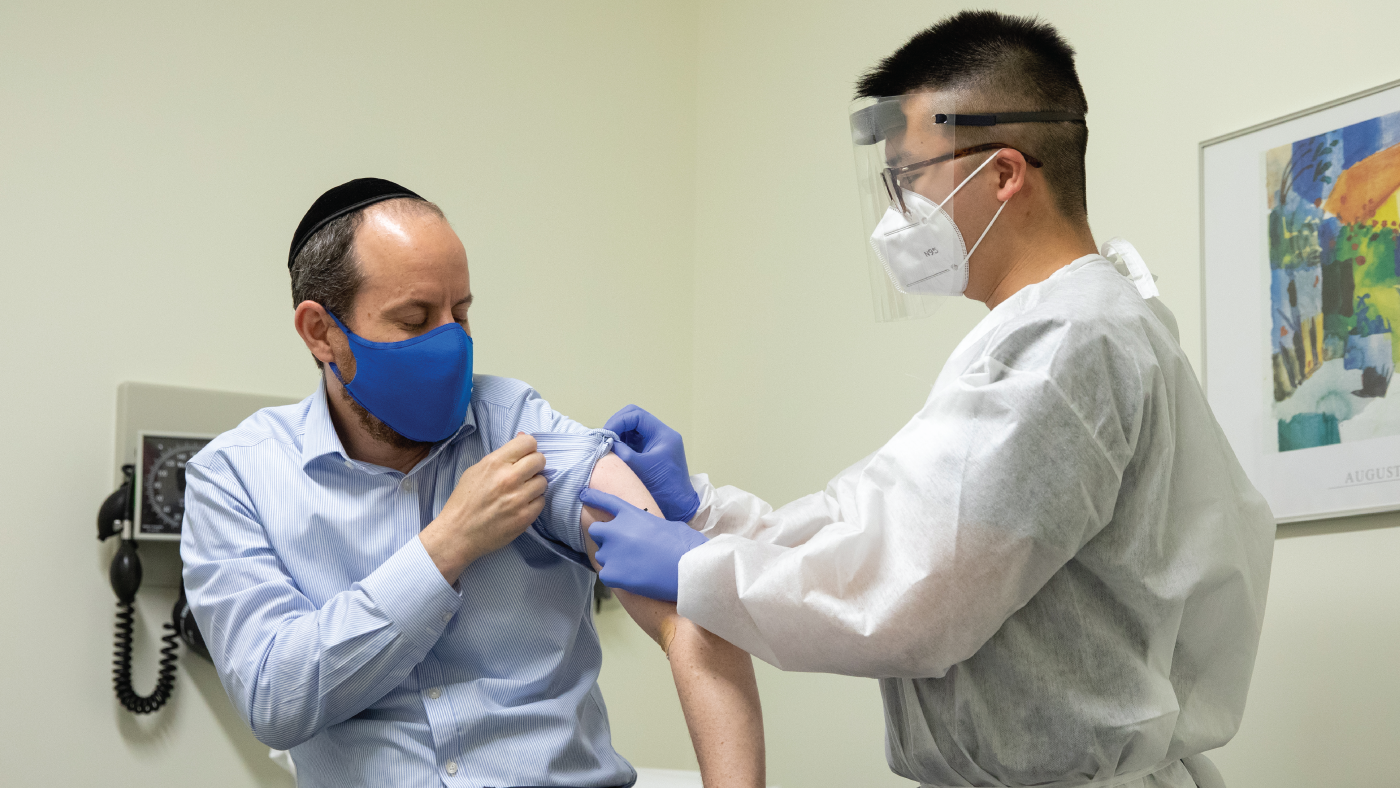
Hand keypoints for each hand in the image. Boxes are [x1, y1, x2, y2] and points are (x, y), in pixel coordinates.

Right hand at [421, 433, 546, 582]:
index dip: (528, 448)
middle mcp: (509, 478)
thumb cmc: (464, 501)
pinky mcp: (525, 517)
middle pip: (539, 460)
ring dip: (534, 485)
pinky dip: (533, 502)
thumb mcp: (476, 471)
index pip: (528, 442)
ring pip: (543, 482)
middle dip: (534, 465)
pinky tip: (520, 506)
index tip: (524, 455)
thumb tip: (523, 438)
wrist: (457, 534)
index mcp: (494, 463)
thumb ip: (502, 456)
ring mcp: (518, 499)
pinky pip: (541, 501)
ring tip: (520, 492)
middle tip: (525, 473)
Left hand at [581, 488, 707, 601]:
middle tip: (622, 548)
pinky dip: (615, 578)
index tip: (583, 494)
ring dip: (612, 559)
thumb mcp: (670, 525)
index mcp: (632, 514)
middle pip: (596, 531)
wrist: (688, 571)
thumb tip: (647, 534)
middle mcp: (616, 530)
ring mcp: (611, 552)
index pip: (607, 501)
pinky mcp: (612, 574)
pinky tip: (632, 580)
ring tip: (634, 567)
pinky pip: (605, 575)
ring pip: (601, 556)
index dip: (593, 497)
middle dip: (605, 538)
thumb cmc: (686, 547)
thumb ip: (650, 526)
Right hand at [604, 404, 700, 522]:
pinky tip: (614, 452)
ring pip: (632, 428)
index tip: (606, 435)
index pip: (636, 415)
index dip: (618, 421)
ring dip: (618, 434)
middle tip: (605, 439)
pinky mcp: (650, 452)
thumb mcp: (639, 467)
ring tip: (608, 446)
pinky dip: (622, 443)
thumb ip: (621, 452)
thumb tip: (605, 441)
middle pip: (634, 417)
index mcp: (663, 434)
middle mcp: (661, 435)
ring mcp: (655, 443)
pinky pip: (633, 440)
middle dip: (617, 425)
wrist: (679, 506)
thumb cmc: (663, 488)